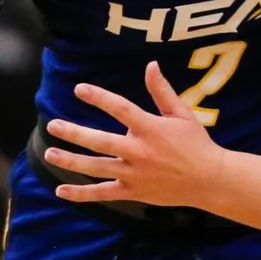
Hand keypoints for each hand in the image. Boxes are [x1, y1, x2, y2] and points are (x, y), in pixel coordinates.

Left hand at [45, 65, 226, 208]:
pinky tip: (60, 190)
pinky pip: (103, 193)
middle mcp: (139, 152)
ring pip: (97, 167)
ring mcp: (134, 174)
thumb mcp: (182, 114)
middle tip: (53, 125)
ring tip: (50, 152)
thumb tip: (150, 65)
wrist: (209, 180)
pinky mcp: (133, 191)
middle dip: (75, 133)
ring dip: (71, 161)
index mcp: (151, 129)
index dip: (99, 98)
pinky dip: (82, 194)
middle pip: (101, 141)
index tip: (79, 89)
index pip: (120, 109)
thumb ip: (162, 91)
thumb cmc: (196, 143)